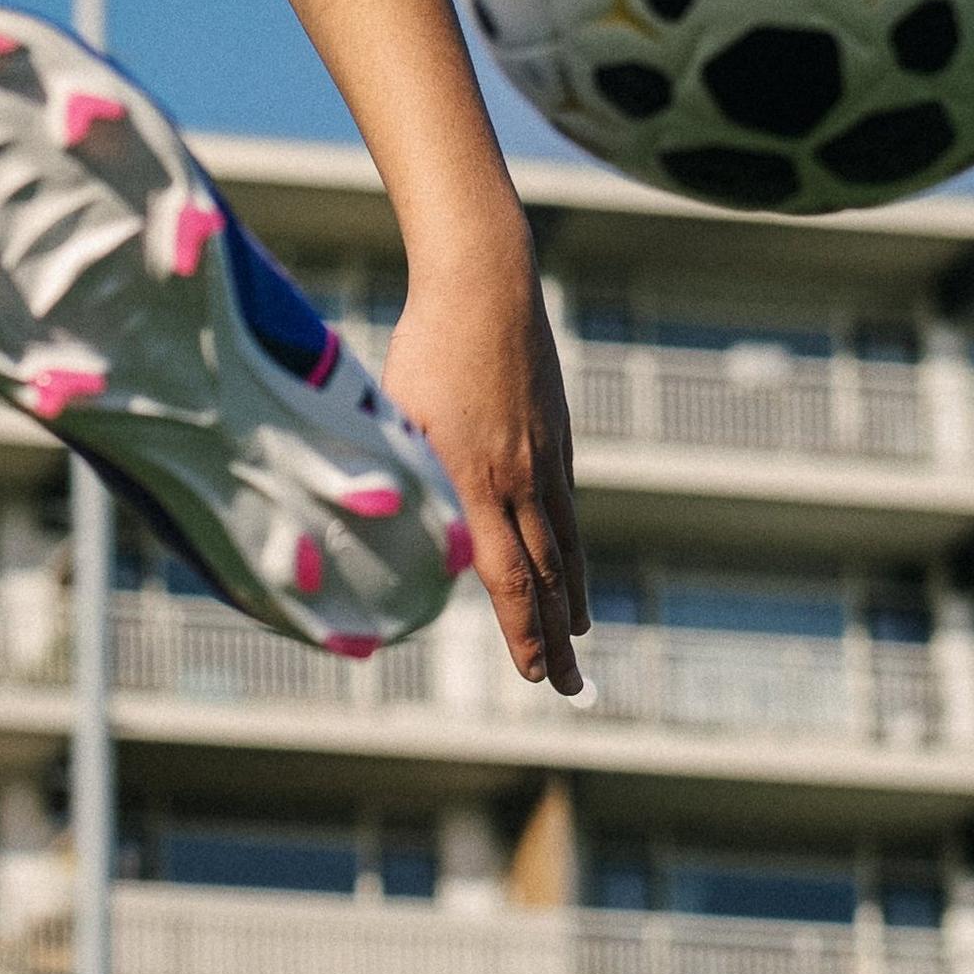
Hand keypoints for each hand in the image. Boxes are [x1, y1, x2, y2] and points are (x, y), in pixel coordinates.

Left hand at [382, 246, 585, 694]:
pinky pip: (567, 508)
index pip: (508, 577)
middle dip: (555, 639)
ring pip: (565, 545)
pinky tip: (568, 565)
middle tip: (568, 689)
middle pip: (546, 576)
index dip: (522, 632)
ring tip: (578, 638)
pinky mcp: (558, 437)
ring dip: (570, 600)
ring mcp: (548, 459)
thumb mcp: (396, 416)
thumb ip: (403, 482)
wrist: (487, 284)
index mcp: (478, 481)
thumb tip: (396, 540)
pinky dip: (570, 548)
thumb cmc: (425, 345)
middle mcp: (524, 479)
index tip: (534, 675)